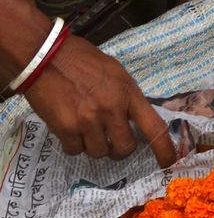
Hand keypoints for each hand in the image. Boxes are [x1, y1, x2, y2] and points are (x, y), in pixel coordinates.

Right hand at [22, 35, 176, 166]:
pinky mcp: (65, 127)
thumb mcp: (115, 72)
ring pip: (99, 152)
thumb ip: (127, 97)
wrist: (42, 53)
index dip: (164, 150)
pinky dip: (74, 144)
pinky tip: (69, 129)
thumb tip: (136, 119)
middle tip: (110, 139)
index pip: (154, 128)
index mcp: (128, 94)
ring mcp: (88, 120)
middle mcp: (111, 110)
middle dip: (119, 148)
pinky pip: (76, 150)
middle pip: (125, 148)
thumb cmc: (80, 59)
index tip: (168, 164)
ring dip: (94, 146)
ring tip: (85, 129)